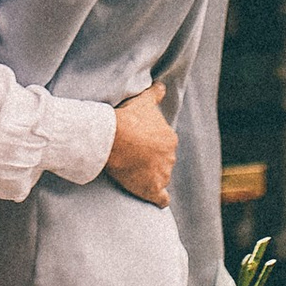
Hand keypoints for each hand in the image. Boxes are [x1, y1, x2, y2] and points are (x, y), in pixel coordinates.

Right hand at [106, 80, 175, 206]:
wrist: (114, 138)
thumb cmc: (128, 118)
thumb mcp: (143, 101)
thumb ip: (155, 94)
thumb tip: (162, 86)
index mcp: (170, 138)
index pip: (165, 145)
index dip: (151, 145)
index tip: (138, 144)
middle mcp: (170, 157)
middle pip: (163, 161)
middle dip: (152, 161)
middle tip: (134, 158)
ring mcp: (163, 174)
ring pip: (161, 177)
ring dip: (152, 177)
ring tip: (135, 175)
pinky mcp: (153, 189)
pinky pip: (161, 199)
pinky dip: (158, 199)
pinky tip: (154, 199)